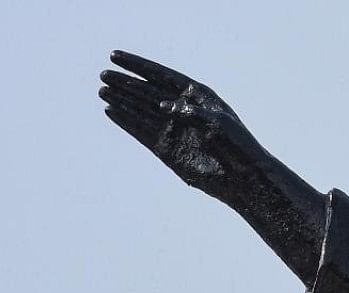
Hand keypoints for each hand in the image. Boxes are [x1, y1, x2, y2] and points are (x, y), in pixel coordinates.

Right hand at [99, 50, 265, 205]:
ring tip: (103, 90)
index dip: (139, 66)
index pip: (162, 76)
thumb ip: (190, 112)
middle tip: (104, 75)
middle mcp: (182, 110)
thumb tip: (162, 105)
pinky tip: (111, 111)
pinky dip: (126, 121)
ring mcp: (174, 129)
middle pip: (148, 91)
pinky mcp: (167, 148)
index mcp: (197, 96)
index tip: (116, 56)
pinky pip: (141, 131)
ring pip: (142, 110)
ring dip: (122, 100)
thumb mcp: (218, 123)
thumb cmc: (237, 146)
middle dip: (126, 82)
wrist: (242, 177)